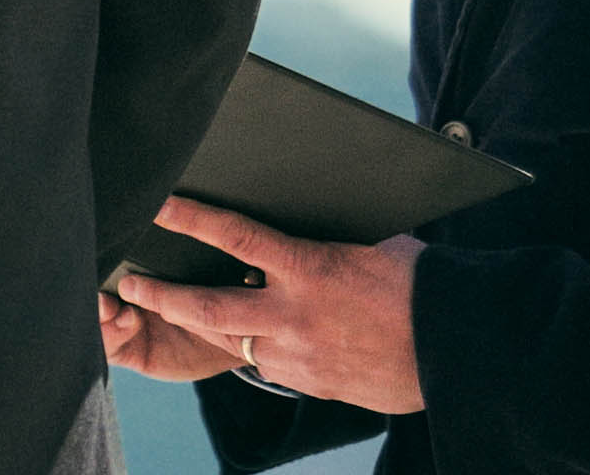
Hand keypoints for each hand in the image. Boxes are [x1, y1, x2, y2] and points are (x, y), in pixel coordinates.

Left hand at [106, 197, 427, 413]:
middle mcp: (295, 315)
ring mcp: (300, 356)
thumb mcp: (370, 245)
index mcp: (310, 268)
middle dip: (163, 297)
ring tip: (177, 311)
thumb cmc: (422, 285)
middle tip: (132, 287)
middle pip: (209, 307)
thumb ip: (326, 241)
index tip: (158, 206)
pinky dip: (256, 348)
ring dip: (205, 325)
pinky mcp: (313, 384)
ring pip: (232, 341)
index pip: (235, 237)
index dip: (190, 218)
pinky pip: (269, 365)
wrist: (457, 348)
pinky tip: (255, 337)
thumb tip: (307, 220)